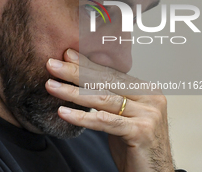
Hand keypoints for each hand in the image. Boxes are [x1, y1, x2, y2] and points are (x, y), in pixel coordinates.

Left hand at [45, 49, 173, 171]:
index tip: (66, 55)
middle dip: (76, 72)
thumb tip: (83, 80)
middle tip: (52, 64)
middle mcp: (150, 98)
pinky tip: (62, 112)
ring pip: (103, 99)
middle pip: (106, 82)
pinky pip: (105, 121)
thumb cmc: (134, 146)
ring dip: (72, 92)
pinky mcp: (141, 131)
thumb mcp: (121, 117)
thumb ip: (109, 99)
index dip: (87, 64)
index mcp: (146, 91)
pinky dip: (82, 117)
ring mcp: (148, 114)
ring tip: (51, 85)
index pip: (111, 74)